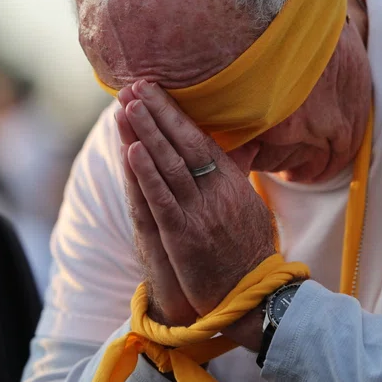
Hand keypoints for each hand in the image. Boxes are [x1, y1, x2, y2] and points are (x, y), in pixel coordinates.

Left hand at [119, 80, 276, 318]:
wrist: (254, 295)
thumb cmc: (249, 250)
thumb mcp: (251, 205)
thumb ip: (238, 175)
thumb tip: (240, 146)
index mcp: (232, 182)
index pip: (200, 138)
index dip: (174, 113)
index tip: (154, 90)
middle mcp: (217, 193)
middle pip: (183, 144)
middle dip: (157, 113)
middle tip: (134, 86)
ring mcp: (200, 214)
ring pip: (169, 167)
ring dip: (146, 134)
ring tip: (128, 107)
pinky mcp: (185, 238)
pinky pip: (162, 201)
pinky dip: (147, 176)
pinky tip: (132, 152)